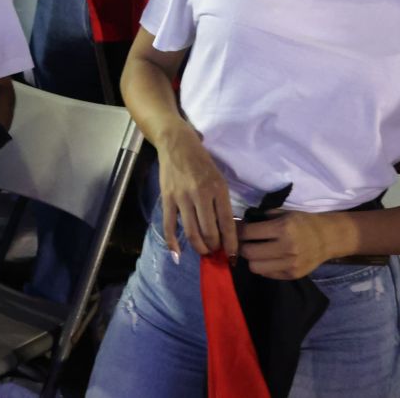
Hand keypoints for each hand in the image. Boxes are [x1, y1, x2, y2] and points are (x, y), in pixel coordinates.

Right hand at [157, 124, 236, 258]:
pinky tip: (177, 252)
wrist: (176, 144)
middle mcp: (201, 194)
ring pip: (191, 231)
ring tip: (203, 251)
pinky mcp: (167, 198)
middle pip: (209, 231)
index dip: (230, 243)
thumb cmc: (201, 162)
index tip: (232, 255)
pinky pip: (169, 224)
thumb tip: (224, 229)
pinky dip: (173, 241)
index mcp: (218, 189)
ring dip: (199, 247)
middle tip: (215, 252)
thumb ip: (221, 202)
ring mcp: (182, 197)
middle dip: (214, 247)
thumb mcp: (218, 178)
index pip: (226, 223)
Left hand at [238, 211, 341, 279]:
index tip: (237, 229)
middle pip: (248, 252)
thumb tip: (240, 223)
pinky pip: (266, 274)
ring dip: (251, 259)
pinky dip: (263, 266)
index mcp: (283, 228)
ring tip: (255, 251)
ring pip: (255, 267)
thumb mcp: (284, 213)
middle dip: (242, 246)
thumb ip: (263, 218)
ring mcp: (289, 264)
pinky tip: (266, 258)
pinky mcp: (292, 275)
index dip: (239, 230)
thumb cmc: (302, 223)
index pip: (248, 232)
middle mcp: (286, 248)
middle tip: (244, 242)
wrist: (327, 239)